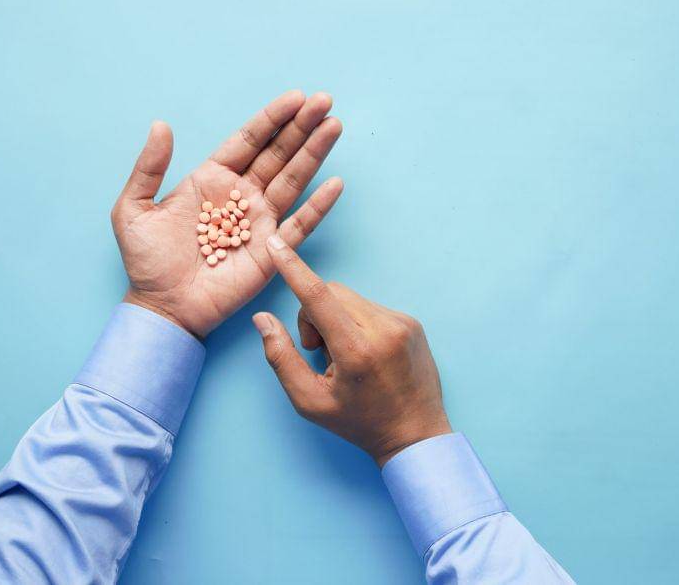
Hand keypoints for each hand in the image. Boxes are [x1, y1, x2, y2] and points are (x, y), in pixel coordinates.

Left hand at [112, 91, 343, 337]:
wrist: (161, 306)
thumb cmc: (146, 261)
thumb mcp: (133, 209)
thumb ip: (148, 167)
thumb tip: (161, 124)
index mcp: (212, 180)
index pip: (249, 141)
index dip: (272, 118)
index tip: (296, 96)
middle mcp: (241, 196)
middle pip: (277, 153)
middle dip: (301, 127)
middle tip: (325, 101)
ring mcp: (259, 222)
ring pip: (292, 180)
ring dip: (314, 154)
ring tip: (334, 126)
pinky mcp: (271, 252)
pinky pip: (299, 225)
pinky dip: (318, 206)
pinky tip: (335, 183)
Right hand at [251, 235, 451, 466]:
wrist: (416, 434)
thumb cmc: (359, 423)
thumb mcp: (309, 401)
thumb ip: (281, 357)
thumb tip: (262, 319)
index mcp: (356, 350)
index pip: (317, 296)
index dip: (292, 267)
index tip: (276, 243)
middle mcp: (383, 329)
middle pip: (330, 293)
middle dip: (313, 314)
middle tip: (318, 351)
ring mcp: (402, 322)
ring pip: (349, 298)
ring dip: (336, 318)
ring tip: (346, 357)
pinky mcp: (411, 321)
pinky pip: (369, 307)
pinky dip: (356, 322)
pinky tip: (365, 354)